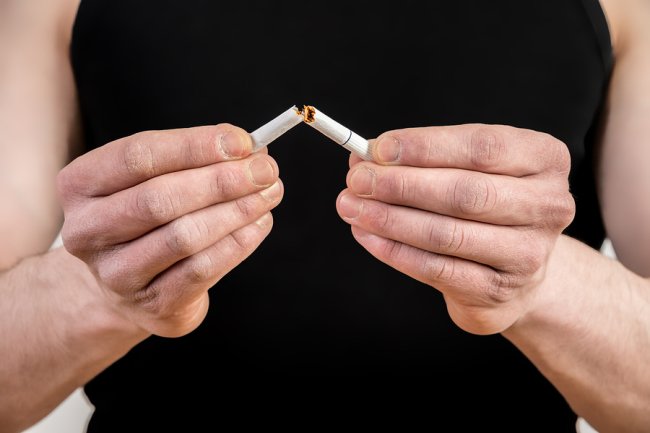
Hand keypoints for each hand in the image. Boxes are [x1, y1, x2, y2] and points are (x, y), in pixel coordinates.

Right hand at [57, 124, 282, 336]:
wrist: (132, 285)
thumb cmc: (148, 218)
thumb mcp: (155, 179)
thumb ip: (194, 159)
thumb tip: (248, 148)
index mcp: (80, 185)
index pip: (139, 156)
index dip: (195, 146)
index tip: (242, 141)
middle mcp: (87, 231)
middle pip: (160, 198)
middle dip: (222, 181)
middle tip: (266, 169)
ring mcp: (116, 274)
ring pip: (184, 236)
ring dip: (236, 211)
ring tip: (270, 194)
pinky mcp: (151, 303)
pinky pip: (202, 269)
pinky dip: (238, 243)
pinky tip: (259, 223)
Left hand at [337, 125, 574, 334]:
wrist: (515, 270)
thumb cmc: (484, 206)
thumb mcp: (466, 170)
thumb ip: (423, 160)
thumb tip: (364, 157)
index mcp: (544, 159)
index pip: (482, 147)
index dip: (425, 146)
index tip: (378, 149)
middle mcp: (548, 205)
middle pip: (465, 192)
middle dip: (401, 185)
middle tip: (356, 180)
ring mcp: (528, 254)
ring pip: (446, 234)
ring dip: (390, 219)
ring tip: (351, 206)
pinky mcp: (498, 291)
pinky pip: (437, 270)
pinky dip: (395, 251)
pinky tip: (367, 236)